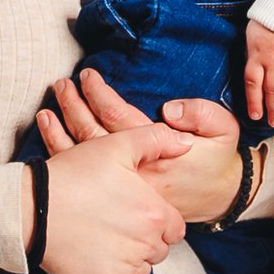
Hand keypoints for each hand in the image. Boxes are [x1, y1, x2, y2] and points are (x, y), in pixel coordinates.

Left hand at [37, 66, 243, 224]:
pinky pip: (83, 174)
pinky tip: (52, 136)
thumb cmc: (217, 158)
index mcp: (158, 152)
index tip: (88, 75)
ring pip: (84, 155)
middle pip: (93, 135)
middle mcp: (135, 172)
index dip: (99, 94)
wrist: (220, 197)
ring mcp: (123, 187)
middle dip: (74, 106)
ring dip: (62, 128)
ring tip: (50, 105)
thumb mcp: (224, 129)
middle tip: (62, 84)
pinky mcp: (117, 196)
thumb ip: (201, 114)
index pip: (119, 118)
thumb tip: (169, 109)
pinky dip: (63, 152)